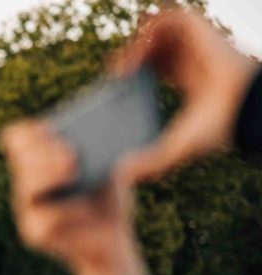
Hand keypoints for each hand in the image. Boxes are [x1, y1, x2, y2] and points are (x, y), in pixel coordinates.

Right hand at [0, 120, 138, 274]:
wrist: (112, 239)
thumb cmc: (108, 200)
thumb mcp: (109, 168)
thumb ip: (102, 150)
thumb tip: (106, 136)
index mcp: (37, 163)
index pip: (17, 138)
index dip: (29, 131)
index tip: (51, 129)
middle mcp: (26, 184)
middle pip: (19, 157)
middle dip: (45, 153)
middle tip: (72, 158)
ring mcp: (27, 209)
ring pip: (27, 186)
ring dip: (50, 176)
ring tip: (75, 173)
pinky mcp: (34, 233)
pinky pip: (45, 219)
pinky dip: (69, 211)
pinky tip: (86, 211)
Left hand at [111, 9, 257, 181]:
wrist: (239, 110)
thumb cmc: (215, 129)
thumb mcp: (174, 149)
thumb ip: (150, 163)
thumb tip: (122, 177)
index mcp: (185, 78)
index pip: (153, 65)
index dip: (131, 68)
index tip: (114, 83)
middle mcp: (188, 57)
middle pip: (150, 46)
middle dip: (128, 56)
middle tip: (114, 76)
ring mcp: (193, 43)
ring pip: (155, 31)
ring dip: (134, 45)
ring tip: (121, 69)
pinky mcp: (197, 30)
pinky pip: (166, 19)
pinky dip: (148, 31)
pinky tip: (137, 54)